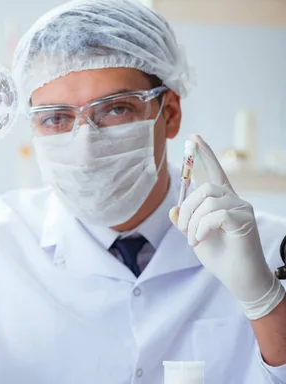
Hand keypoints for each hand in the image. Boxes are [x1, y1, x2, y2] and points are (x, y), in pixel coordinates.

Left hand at [169, 135, 284, 319]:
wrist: (239, 280)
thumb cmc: (221, 258)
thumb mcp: (195, 236)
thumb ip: (185, 221)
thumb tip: (173, 209)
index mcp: (223, 201)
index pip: (214, 172)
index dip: (205, 154)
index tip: (194, 138)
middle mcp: (235, 200)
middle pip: (205, 187)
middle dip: (187, 208)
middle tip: (184, 230)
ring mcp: (242, 209)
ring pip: (208, 201)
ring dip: (193, 222)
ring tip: (193, 240)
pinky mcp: (245, 220)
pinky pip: (215, 215)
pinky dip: (201, 228)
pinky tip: (200, 241)